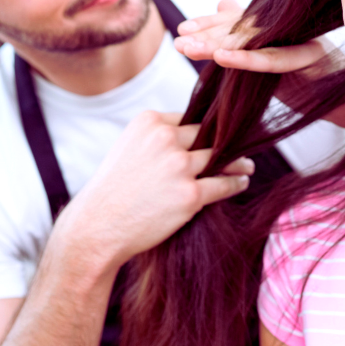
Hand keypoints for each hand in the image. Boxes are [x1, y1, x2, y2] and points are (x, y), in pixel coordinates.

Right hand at [56, 111, 251, 269]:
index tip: (222, 134)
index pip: (190, 118)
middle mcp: (165, 139)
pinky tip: (242, 182)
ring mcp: (178, 166)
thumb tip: (198, 134)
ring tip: (246, 165)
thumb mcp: (130, 148)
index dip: (207, 128)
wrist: (98, 227)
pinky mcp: (189, 194)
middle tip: (241, 147)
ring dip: (237, 162)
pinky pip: (222, 184)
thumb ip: (159, 138)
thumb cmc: (114, 190)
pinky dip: (236, 182)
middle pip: (207, 135)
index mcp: (149, 122)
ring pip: (218, 158)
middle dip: (224, 142)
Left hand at [176, 0, 344, 135]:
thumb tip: (224, 1)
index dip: (211, 22)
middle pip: (244, 26)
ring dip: (220, 44)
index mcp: (281, 26)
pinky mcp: (314, 59)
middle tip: (178, 40)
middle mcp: (292, 27)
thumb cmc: (312, 85)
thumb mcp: (272, 62)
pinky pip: (277, 59)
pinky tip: (223, 59)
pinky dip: (249, 59)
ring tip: (190, 49)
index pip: (241, 20)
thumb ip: (249, 37)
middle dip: (208, 33)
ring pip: (257, 39)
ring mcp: (304, 39)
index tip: (182, 28)